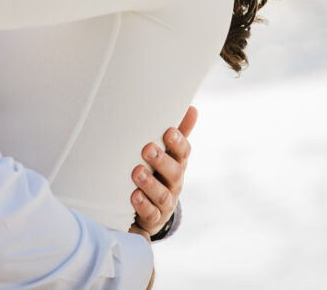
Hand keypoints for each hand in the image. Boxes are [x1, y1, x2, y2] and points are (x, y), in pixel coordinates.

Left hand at [129, 106, 196, 236]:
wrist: (151, 211)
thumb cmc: (158, 173)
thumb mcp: (168, 154)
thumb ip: (178, 133)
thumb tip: (192, 108)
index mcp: (177, 164)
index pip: (184, 153)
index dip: (178, 143)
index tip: (168, 131)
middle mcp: (174, 184)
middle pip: (174, 173)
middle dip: (161, 161)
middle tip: (147, 149)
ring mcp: (165, 203)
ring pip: (162, 195)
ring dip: (150, 183)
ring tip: (136, 172)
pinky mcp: (153, 219)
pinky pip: (150, 214)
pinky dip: (143, 205)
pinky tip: (134, 196)